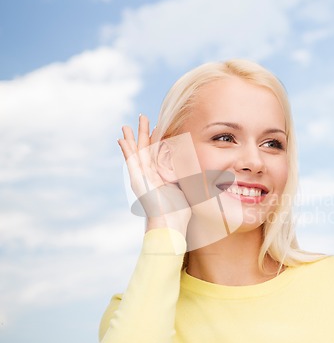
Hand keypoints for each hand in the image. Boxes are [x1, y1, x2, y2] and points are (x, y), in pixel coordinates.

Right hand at [117, 115, 190, 233]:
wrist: (170, 225)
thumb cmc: (180, 212)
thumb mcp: (186, 187)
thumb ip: (188, 176)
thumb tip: (203, 168)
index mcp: (161, 176)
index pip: (159, 153)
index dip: (159, 139)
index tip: (160, 126)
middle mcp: (150, 175)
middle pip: (146, 149)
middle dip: (144, 133)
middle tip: (142, 117)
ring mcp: (142, 177)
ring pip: (136, 153)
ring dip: (131, 138)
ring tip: (125, 125)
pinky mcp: (137, 180)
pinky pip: (130, 162)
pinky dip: (126, 150)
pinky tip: (121, 139)